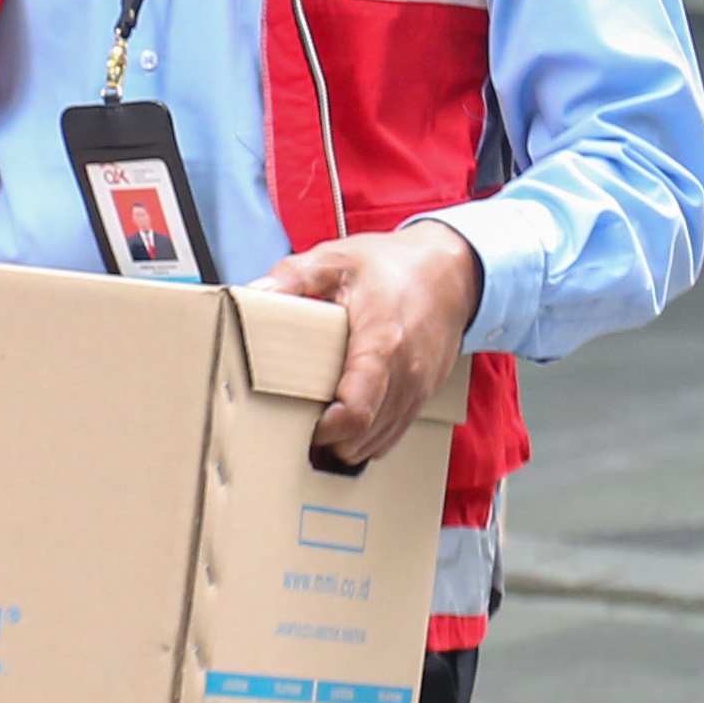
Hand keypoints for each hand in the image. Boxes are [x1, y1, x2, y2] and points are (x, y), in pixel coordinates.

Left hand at [258, 222, 482, 468]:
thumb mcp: (335, 259)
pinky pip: (392, 434)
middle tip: (297, 423)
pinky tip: (345, 420)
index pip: (356, 412)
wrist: (452, 270)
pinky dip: (367, 437)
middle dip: (327, 440)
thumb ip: (291, 278)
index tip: (300, 422)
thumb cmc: (392, 265)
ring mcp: (418, 389)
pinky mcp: (423, 396)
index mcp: (382, 343)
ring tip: (317, 422)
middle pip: (363, 437)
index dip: (324, 431)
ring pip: (378, 444)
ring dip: (346, 443)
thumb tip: (252, 295)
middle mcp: (406, 375)